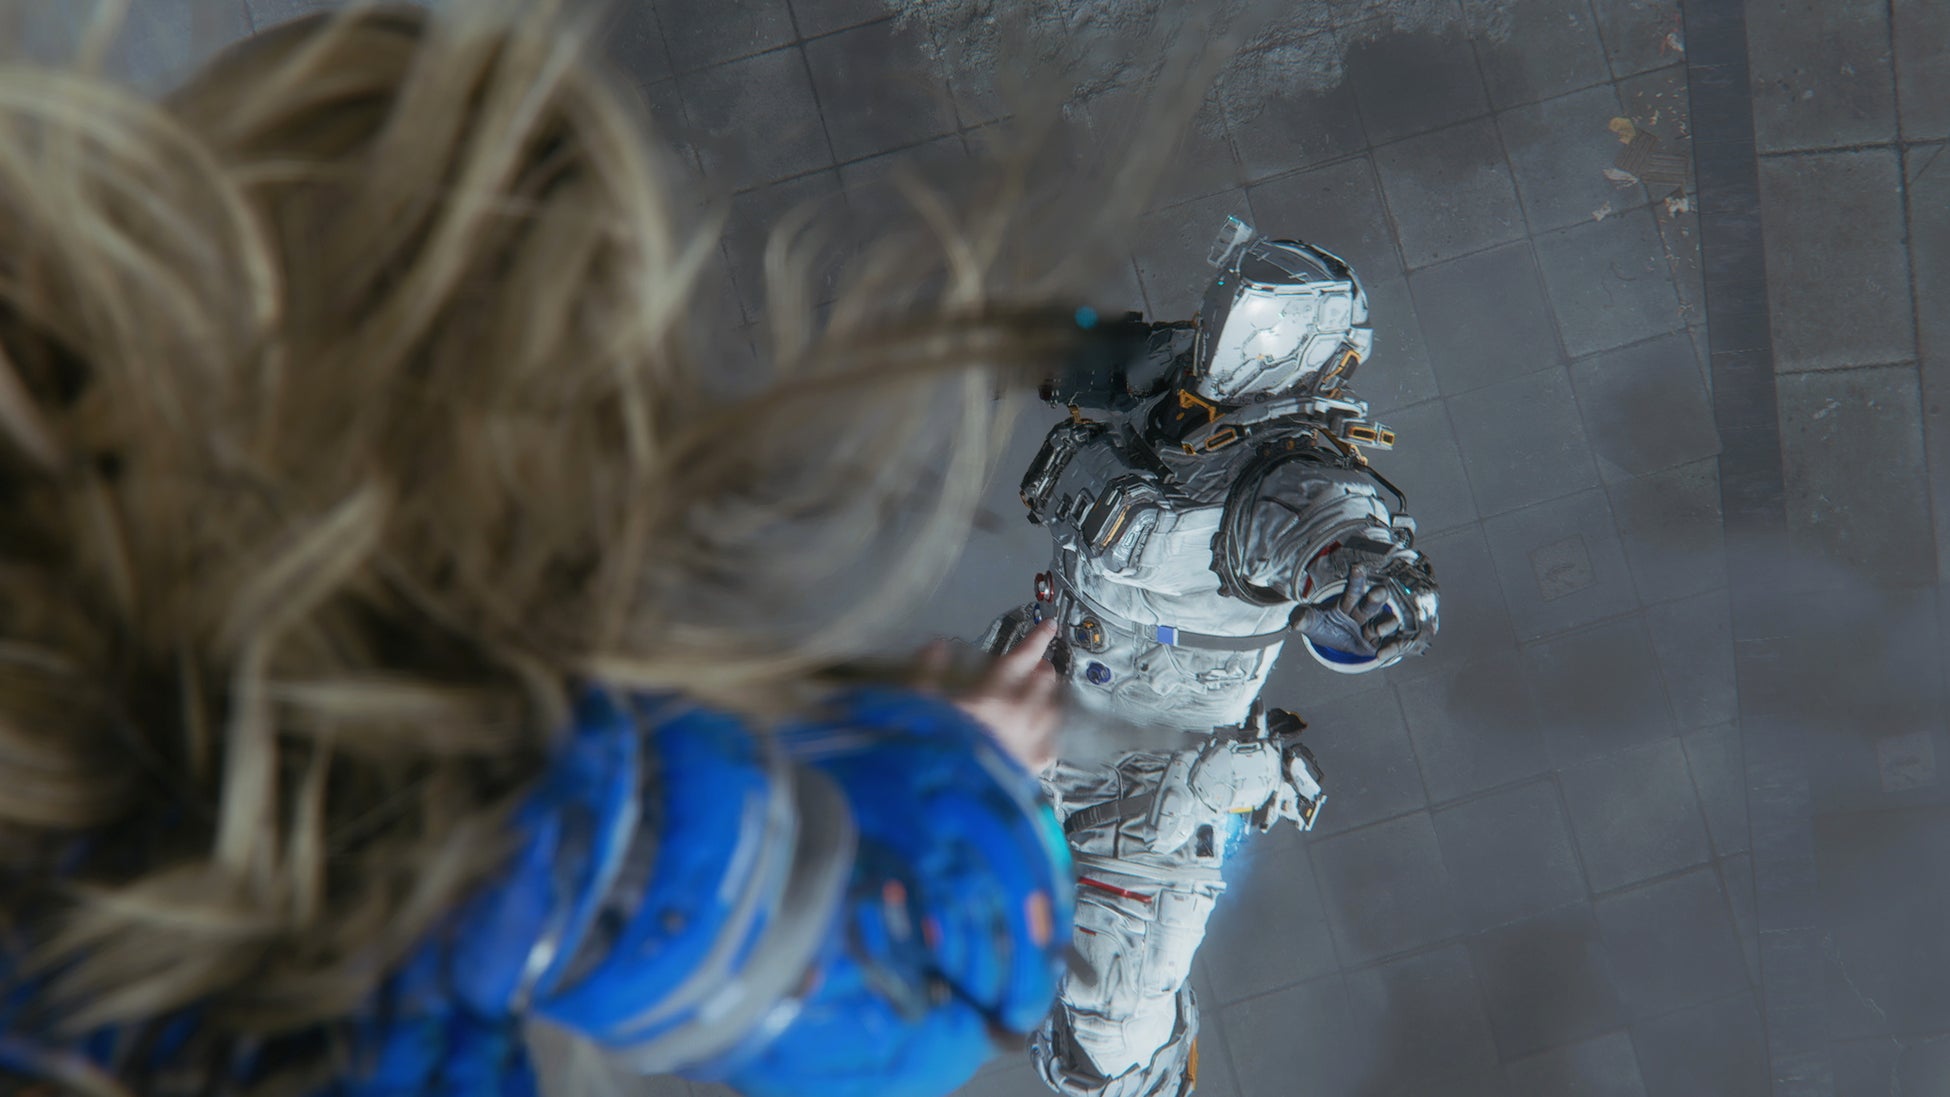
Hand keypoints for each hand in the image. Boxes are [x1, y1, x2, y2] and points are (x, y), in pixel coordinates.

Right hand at [919, 620, 1062, 772]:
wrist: (941, 806)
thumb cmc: (926, 754)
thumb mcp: (914, 706)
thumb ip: (925, 672)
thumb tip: (935, 647)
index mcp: (988, 698)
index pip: (1020, 658)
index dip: (1036, 639)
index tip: (1047, 627)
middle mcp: (1013, 719)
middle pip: (1041, 684)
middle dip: (1041, 669)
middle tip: (1040, 662)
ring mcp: (1024, 745)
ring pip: (1050, 712)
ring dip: (1048, 698)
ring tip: (1046, 692)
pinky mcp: (1028, 772)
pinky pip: (1049, 746)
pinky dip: (1048, 733)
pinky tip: (1045, 734)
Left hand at [1290, 563, 1411, 663]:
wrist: (1336, 643)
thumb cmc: (1325, 627)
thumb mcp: (1312, 623)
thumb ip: (1304, 619)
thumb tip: (1296, 620)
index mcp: (1348, 603)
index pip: (1353, 589)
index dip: (1356, 579)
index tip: (1358, 567)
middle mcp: (1364, 612)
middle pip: (1372, 602)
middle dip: (1376, 597)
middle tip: (1379, 592)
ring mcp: (1375, 627)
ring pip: (1387, 622)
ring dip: (1386, 624)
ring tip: (1378, 630)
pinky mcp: (1382, 643)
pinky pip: (1392, 644)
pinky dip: (1390, 649)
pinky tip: (1381, 654)